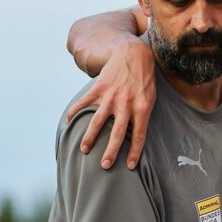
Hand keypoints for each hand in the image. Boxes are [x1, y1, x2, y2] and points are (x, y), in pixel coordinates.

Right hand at [67, 40, 155, 169]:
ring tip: (84, 150)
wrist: (134, 55)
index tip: (130, 166)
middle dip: (111, 152)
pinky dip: (75, 113)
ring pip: (97, 122)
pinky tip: (70, 123)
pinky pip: (84, 103)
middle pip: (117, 133)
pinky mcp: (99, 88)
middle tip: (105, 166)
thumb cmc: (144, 80)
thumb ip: (142, 115)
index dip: (135, 152)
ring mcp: (111, 96)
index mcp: (142, 108)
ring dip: (90, 138)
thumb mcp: (150, 98)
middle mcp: (126, 104)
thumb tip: (136, 136)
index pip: (139, 135)